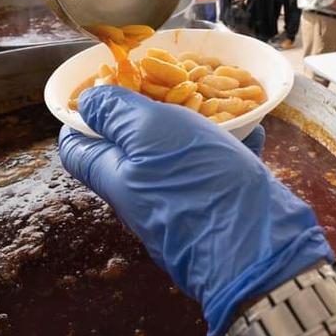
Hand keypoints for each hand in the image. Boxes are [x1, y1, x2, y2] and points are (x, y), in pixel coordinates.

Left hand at [59, 86, 332, 335]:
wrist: (258, 251)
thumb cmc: (197, 184)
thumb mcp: (150, 134)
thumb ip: (116, 114)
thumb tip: (87, 102)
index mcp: (114, 177)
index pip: (77, 147)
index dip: (80, 116)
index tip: (99, 88)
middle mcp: (140, 194)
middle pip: (127, 147)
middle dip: (142, 113)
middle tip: (164, 84)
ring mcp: (178, 203)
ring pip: (174, 156)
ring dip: (189, 126)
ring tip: (211, 99)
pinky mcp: (213, 209)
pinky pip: (214, 170)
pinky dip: (228, 147)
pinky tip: (251, 129)